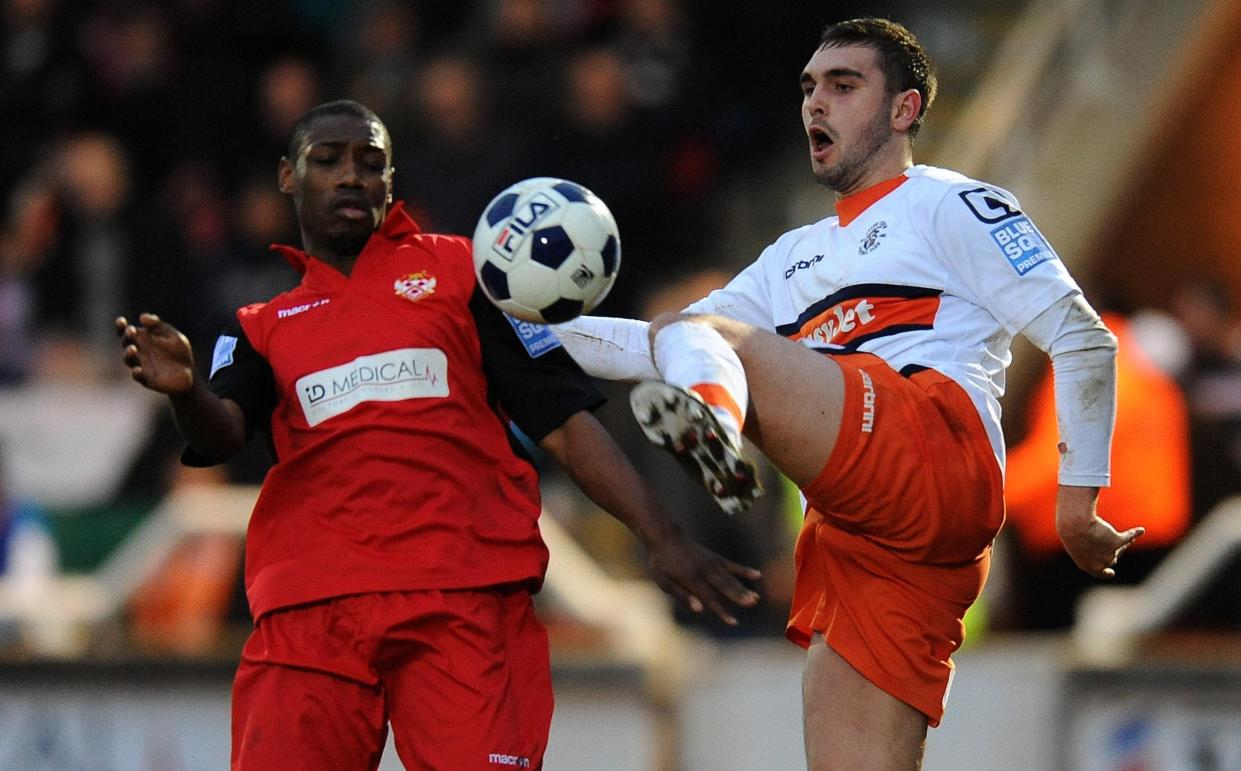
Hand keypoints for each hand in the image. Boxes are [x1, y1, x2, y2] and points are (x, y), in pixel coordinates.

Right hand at [116, 313, 195, 394]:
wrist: (188, 372)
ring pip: (128, 359)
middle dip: (127, 337)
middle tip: (132, 332)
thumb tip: (142, 318)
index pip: (126, 331)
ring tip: (132, 349)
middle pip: (126, 343)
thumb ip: (157, 325)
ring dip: (128, 354)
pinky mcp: (146, 378)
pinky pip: (138, 376)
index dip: (121, 326)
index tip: (121, 321)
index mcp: (141, 338)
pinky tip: (138, 369)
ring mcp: (140, 364)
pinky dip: (136, 373)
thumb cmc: (177, 350)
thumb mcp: (171, 334)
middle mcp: (138, 351)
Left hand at [646, 535, 761, 625]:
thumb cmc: (662, 562)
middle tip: (752, 604)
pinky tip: (758, 575)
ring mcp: (712, 563)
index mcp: (691, 578)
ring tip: (756, 598)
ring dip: (743, 588)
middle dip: (738, 596)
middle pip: (724, 586)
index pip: (709, 598)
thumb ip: (681, 594)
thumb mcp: (663, 580)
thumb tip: (699, 609)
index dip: (721, 611)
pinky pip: (732, 565)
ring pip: (730, 578)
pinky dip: (744, 570)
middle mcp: (704, 571)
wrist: (666, 537)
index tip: (733, 622)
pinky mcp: (715, 558)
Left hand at [1055, 485, 1143, 577]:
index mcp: (1087, 566)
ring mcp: (1110, 553)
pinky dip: (1134, 533)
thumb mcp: (1076, 542)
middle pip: (1112, 557)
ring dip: (1120, 540)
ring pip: (1118, 547)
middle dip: (1111, 550)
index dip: (1105, 573)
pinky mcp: (1117, 542)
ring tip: (1111, 530)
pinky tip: (1140, 530)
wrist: (1074, 525)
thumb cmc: (1070, 532)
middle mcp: (1100, 563)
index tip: (1111, 573)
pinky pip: (1128, 537)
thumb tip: (1104, 546)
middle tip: (1104, 538)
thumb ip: (1089, 548)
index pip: (1099, 572)